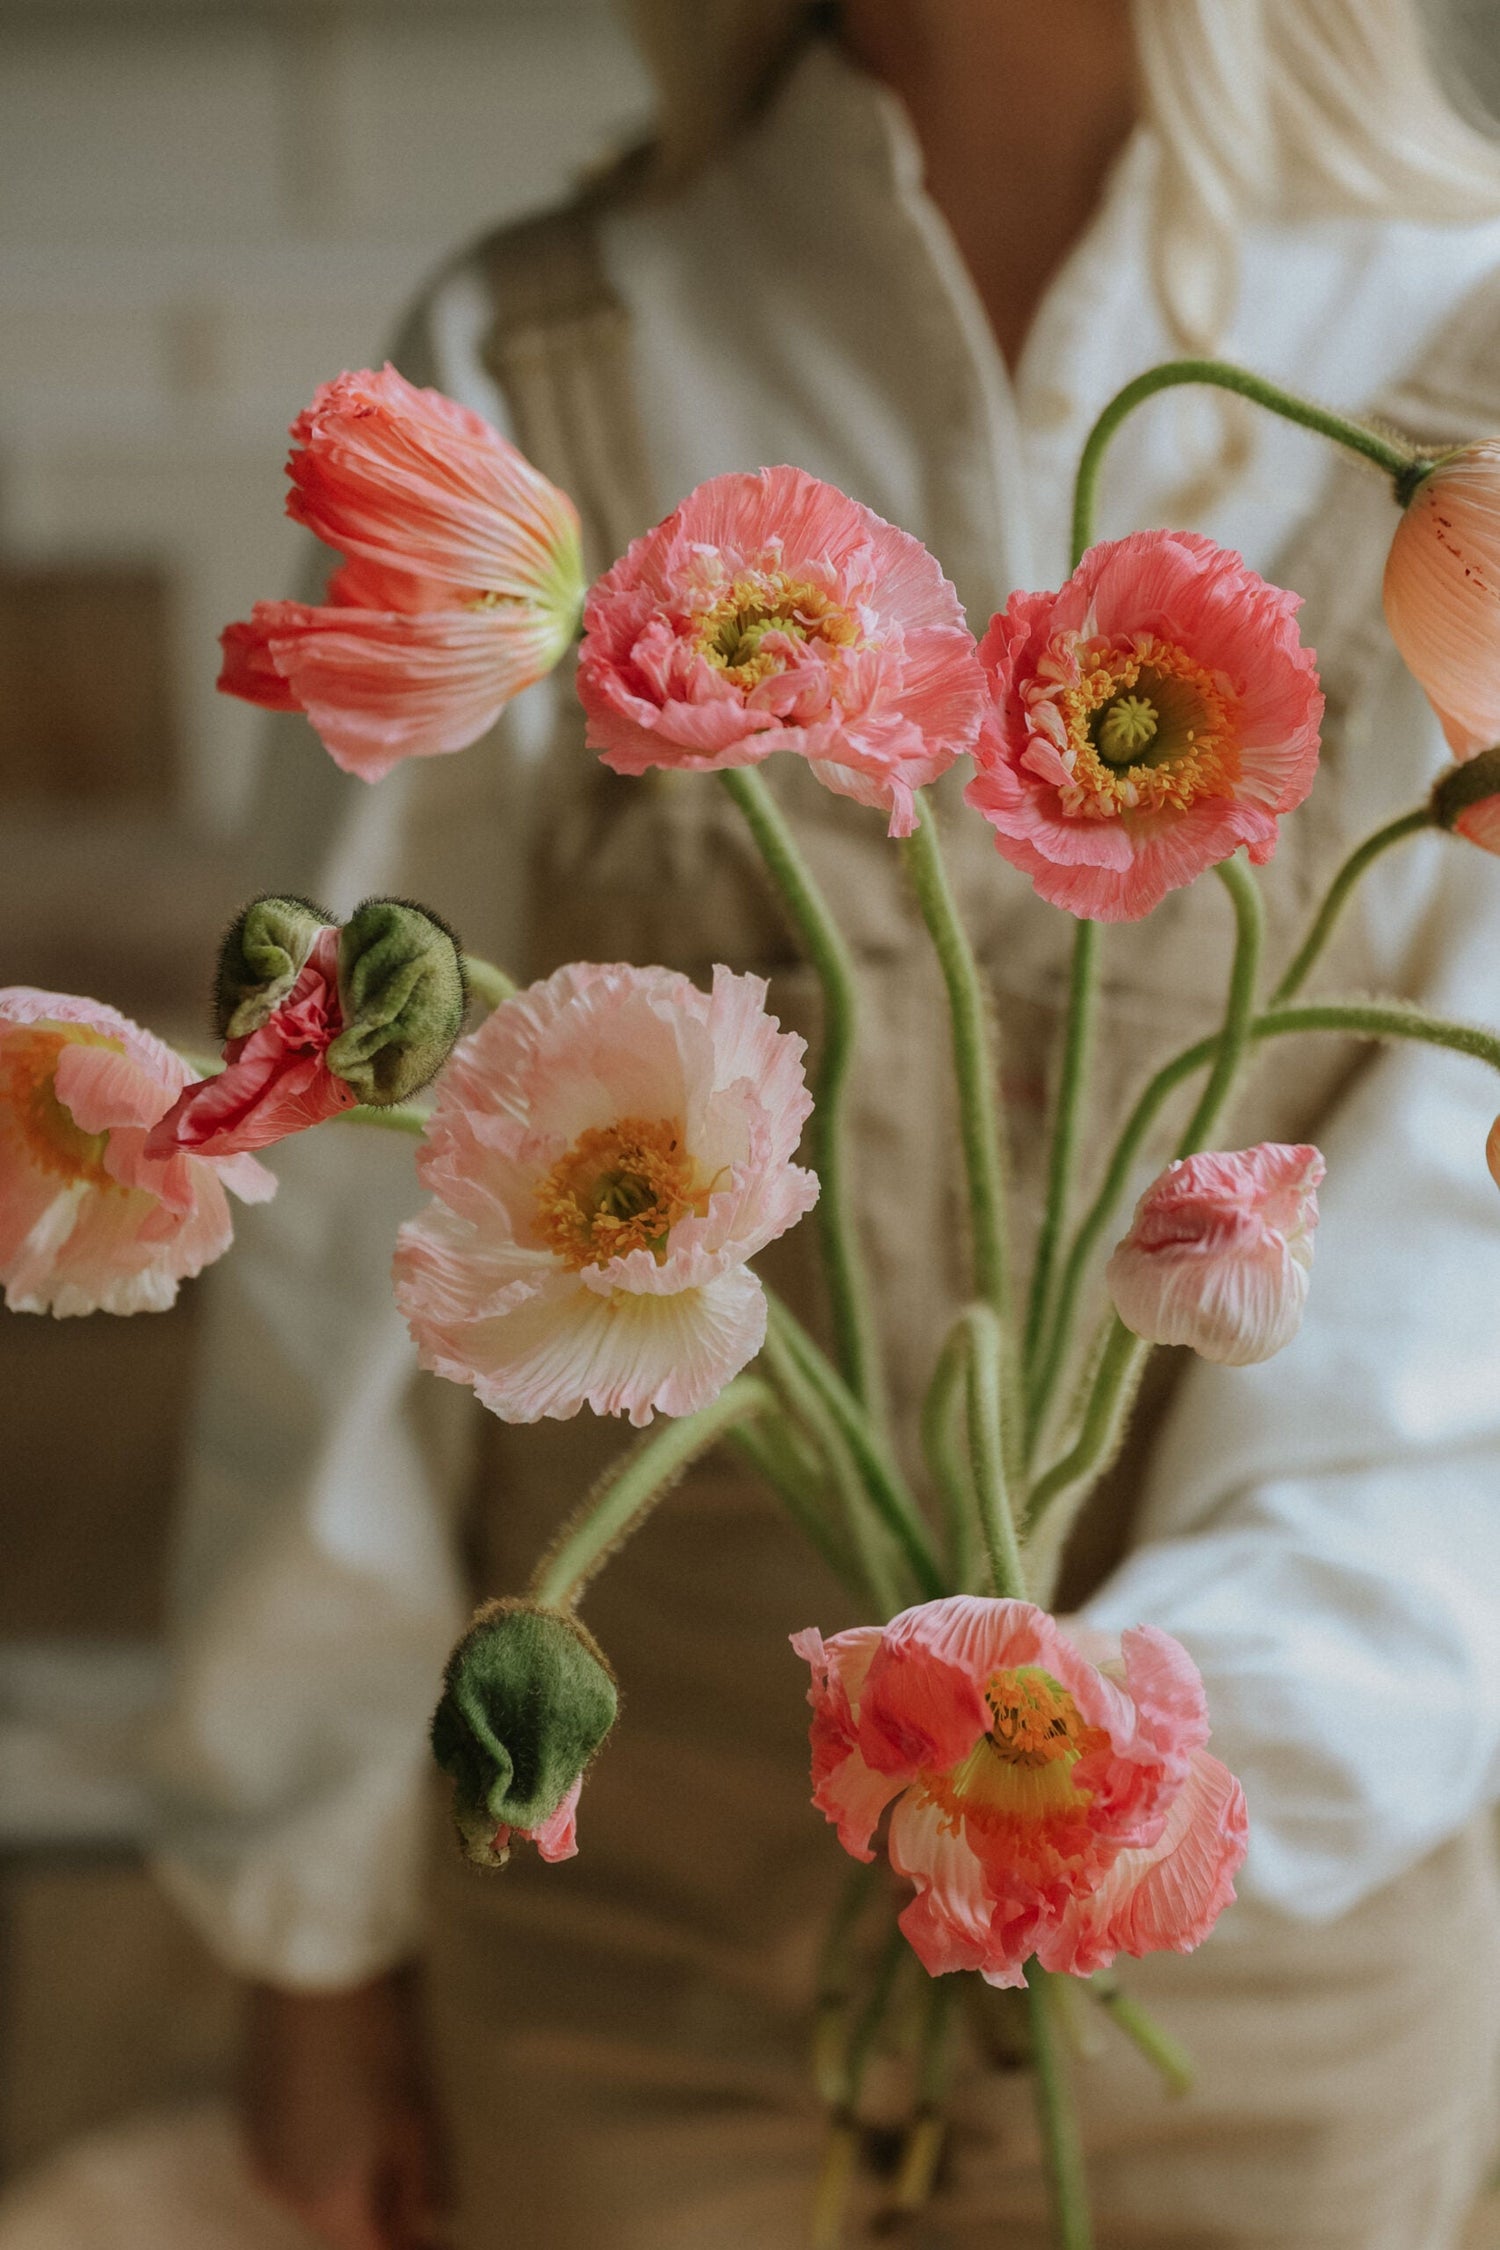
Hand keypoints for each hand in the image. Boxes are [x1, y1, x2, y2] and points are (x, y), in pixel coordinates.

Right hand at [243, 1968, 451, 2249]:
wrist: (312, 1965)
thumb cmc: (378, 2037)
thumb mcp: (418, 2114)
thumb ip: (426, 2179)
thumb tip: (433, 2220)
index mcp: (332, 2197)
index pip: (377, 2248)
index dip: (414, 2246)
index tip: (444, 2238)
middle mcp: (285, 2189)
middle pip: (340, 2226)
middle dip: (381, 2220)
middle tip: (422, 2208)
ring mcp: (259, 2152)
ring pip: (314, 2193)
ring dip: (349, 2187)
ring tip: (389, 2157)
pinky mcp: (247, 2115)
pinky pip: (291, 2157)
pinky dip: (322, 2155)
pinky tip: (348, 2122)